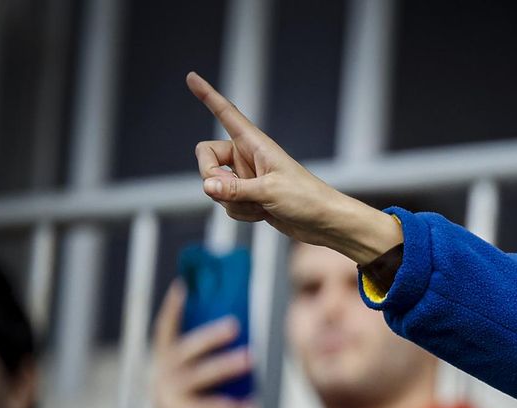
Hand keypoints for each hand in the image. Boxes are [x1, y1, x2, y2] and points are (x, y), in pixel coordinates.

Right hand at [150, 281, 249, 407]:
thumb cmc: (195, 404)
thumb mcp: (197, 380)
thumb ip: (207, 360)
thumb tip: (240, 331)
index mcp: (164, 360)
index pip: (165, 329)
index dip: (173, 308)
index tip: (183, 285)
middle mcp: (162, 374)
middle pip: (187, 349)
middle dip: (211, 336)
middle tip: (235, 324)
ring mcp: (168, 396)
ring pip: (202, 376)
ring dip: (227, 366)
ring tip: (252, 359)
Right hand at [186, 72, 402, 264]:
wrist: (324, 223)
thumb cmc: (307, 199)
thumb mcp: (269, 192)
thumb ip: (235, 189)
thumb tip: (206, 186)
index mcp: (256, 143)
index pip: (226, 113)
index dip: (208, 96)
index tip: (191, 76)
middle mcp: (248, 157)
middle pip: (207, 157)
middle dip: (212, 177)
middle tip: (230, 191)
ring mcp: (247, 177)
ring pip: (216, 186)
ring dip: (233, 202)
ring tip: (261, 206)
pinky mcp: (249, 196)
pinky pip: (227, 203)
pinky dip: (240, 212)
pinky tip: (263, 214)